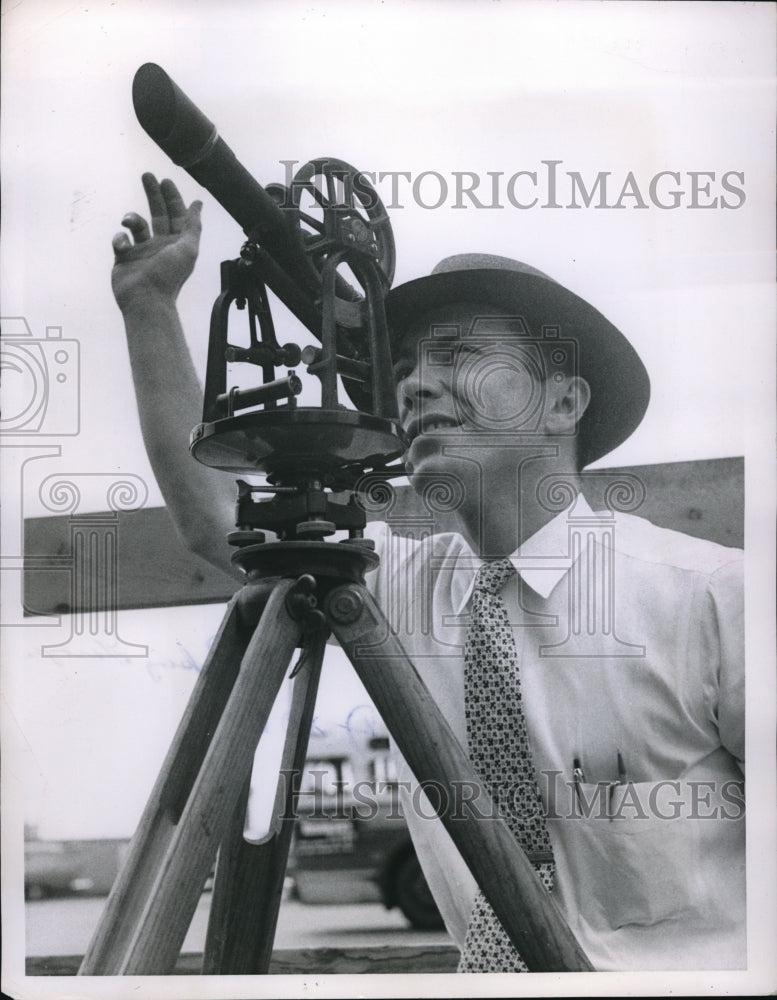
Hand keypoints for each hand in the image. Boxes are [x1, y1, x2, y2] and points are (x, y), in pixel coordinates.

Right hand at [111, 173, 201, 310]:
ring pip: (136, 224)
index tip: (165, 180)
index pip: (176, 214)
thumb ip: (193, 225)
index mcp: (178, 243)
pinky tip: (123, 246)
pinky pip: (120, 239)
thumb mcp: (188, 248)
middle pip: (158, 213)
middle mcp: (161, 245)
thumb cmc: (169, 276)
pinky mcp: (124, 258)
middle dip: (153, 194)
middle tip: (147, 175)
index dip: (172, 197)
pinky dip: (119, 238)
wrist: (145, 300)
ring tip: (128, 221)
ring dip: (131, 217)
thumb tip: (198, 204)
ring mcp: (142, 251)